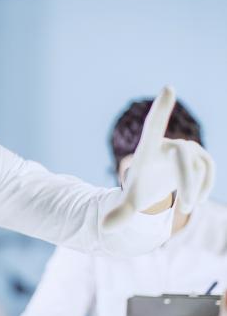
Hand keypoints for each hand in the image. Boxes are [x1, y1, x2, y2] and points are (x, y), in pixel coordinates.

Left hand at [102, 86, 214, 230]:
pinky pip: (209, 167)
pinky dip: (205, 186)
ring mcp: (184, 148)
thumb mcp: (128, 205)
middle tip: (186, 209)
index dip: (161, 110)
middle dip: (187, 183)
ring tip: (186, 209)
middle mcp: (166, 144)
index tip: (168, 87)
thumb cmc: (138, 192)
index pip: (153, 128)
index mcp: (146, 152)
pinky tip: (195, 201)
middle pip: (183, 155)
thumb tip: (106, 228)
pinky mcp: (199, 155)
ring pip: (199, 165)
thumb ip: (119, 215)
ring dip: (195, 189)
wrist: (153, 188)